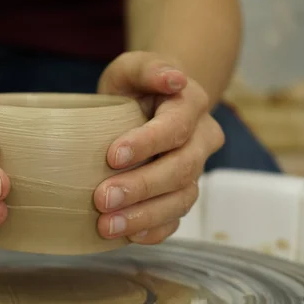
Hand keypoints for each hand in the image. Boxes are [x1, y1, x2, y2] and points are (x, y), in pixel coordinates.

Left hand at [94, 51, 224, 243]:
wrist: (150, 106)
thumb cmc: (137, 86)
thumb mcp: (134, 67)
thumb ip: (149, 68)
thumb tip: (173, 78)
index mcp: (192, 105)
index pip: (176, 127)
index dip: (147, 143)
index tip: (112, 156)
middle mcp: (201, 140)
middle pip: (182, 169)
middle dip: (142, 187)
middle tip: (103, 199)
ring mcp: (195, 170)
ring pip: (181, 199)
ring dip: (144, 216)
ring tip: (107, 225)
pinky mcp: (182, 193)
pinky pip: (176, 219)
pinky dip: (154, 230)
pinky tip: (128, 236)